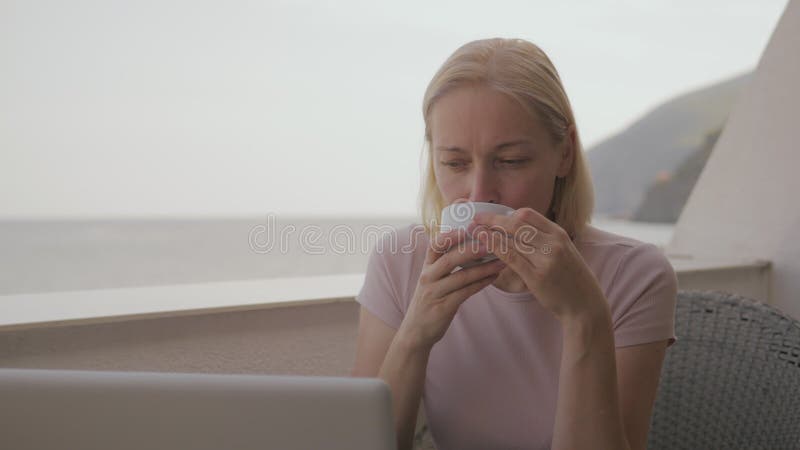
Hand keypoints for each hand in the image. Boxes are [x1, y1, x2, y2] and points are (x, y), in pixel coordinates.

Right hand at [398, 228, 506, 351]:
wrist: (416, 330)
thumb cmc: (430, 301)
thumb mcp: (432, 280)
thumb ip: (445, 265)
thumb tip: (469, 246)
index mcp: (426, 267)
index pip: (435, 246)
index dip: (450, 235)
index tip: (467, 227)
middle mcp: (428, 277)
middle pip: (449, 259)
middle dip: (471, 249)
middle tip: (491, 242)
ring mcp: (434, 292)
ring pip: (461, 277)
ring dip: (483, 268)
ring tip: (501, 261)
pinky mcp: (443, 307)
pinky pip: (465, 293)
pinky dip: (481, 284)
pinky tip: (494, 278)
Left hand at [469, 207, 606, 321]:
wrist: (585, 305)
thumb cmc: (571, 278)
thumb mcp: (563, 251)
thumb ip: (543, 239)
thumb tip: (517, 229)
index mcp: (559, 233)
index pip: (527, 214)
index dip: (505, 213)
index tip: (490, 215)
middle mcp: (553, 243)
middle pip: (516, 224)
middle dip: (492, 219)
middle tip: (474, 218)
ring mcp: (546, 259)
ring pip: (511, 239)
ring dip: (489, 233)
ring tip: (472, 231)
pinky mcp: (537, 276)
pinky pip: (511, 257)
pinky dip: (494, 248)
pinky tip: (482, 245)